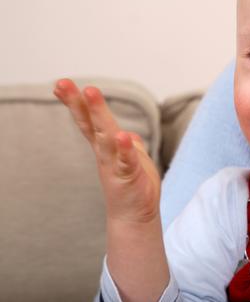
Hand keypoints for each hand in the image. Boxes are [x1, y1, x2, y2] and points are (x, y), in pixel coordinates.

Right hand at [54, 79, 160, 223]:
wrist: (136, 218)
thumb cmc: (134, 187)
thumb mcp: (132, 161)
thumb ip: (128, 146)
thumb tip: (126, 134)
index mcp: (106, 147)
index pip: (89, 122)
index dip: (76, 103)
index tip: (61, 84)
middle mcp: (106, 154)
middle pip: (91, 124)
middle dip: (79, 103)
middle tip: (64, 83)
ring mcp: (115, 165)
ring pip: (106, 137)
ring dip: (99, 115)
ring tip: (90, 94)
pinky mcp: (129, 177)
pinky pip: (127, 161)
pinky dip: (125, 150)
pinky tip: (122, 137)